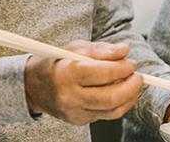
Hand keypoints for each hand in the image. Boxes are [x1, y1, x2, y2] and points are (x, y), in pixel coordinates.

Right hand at [23, 40, 142, 125]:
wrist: (32, 87)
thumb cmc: (54, 63)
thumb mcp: (74, 49)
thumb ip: (101, 49)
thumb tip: (124, 50)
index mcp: (67, 74)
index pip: (103, 73)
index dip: (123, 67)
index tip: (130, 62)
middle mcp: (70, 96)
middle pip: (111, 97)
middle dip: (132, 86)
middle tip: (137, 76)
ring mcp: (75, 112)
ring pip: (113, 111)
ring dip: (129, 97)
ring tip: (132, 85)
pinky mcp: (79, 121)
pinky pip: (105, 115)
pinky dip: (117, 104)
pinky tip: (118, 93)